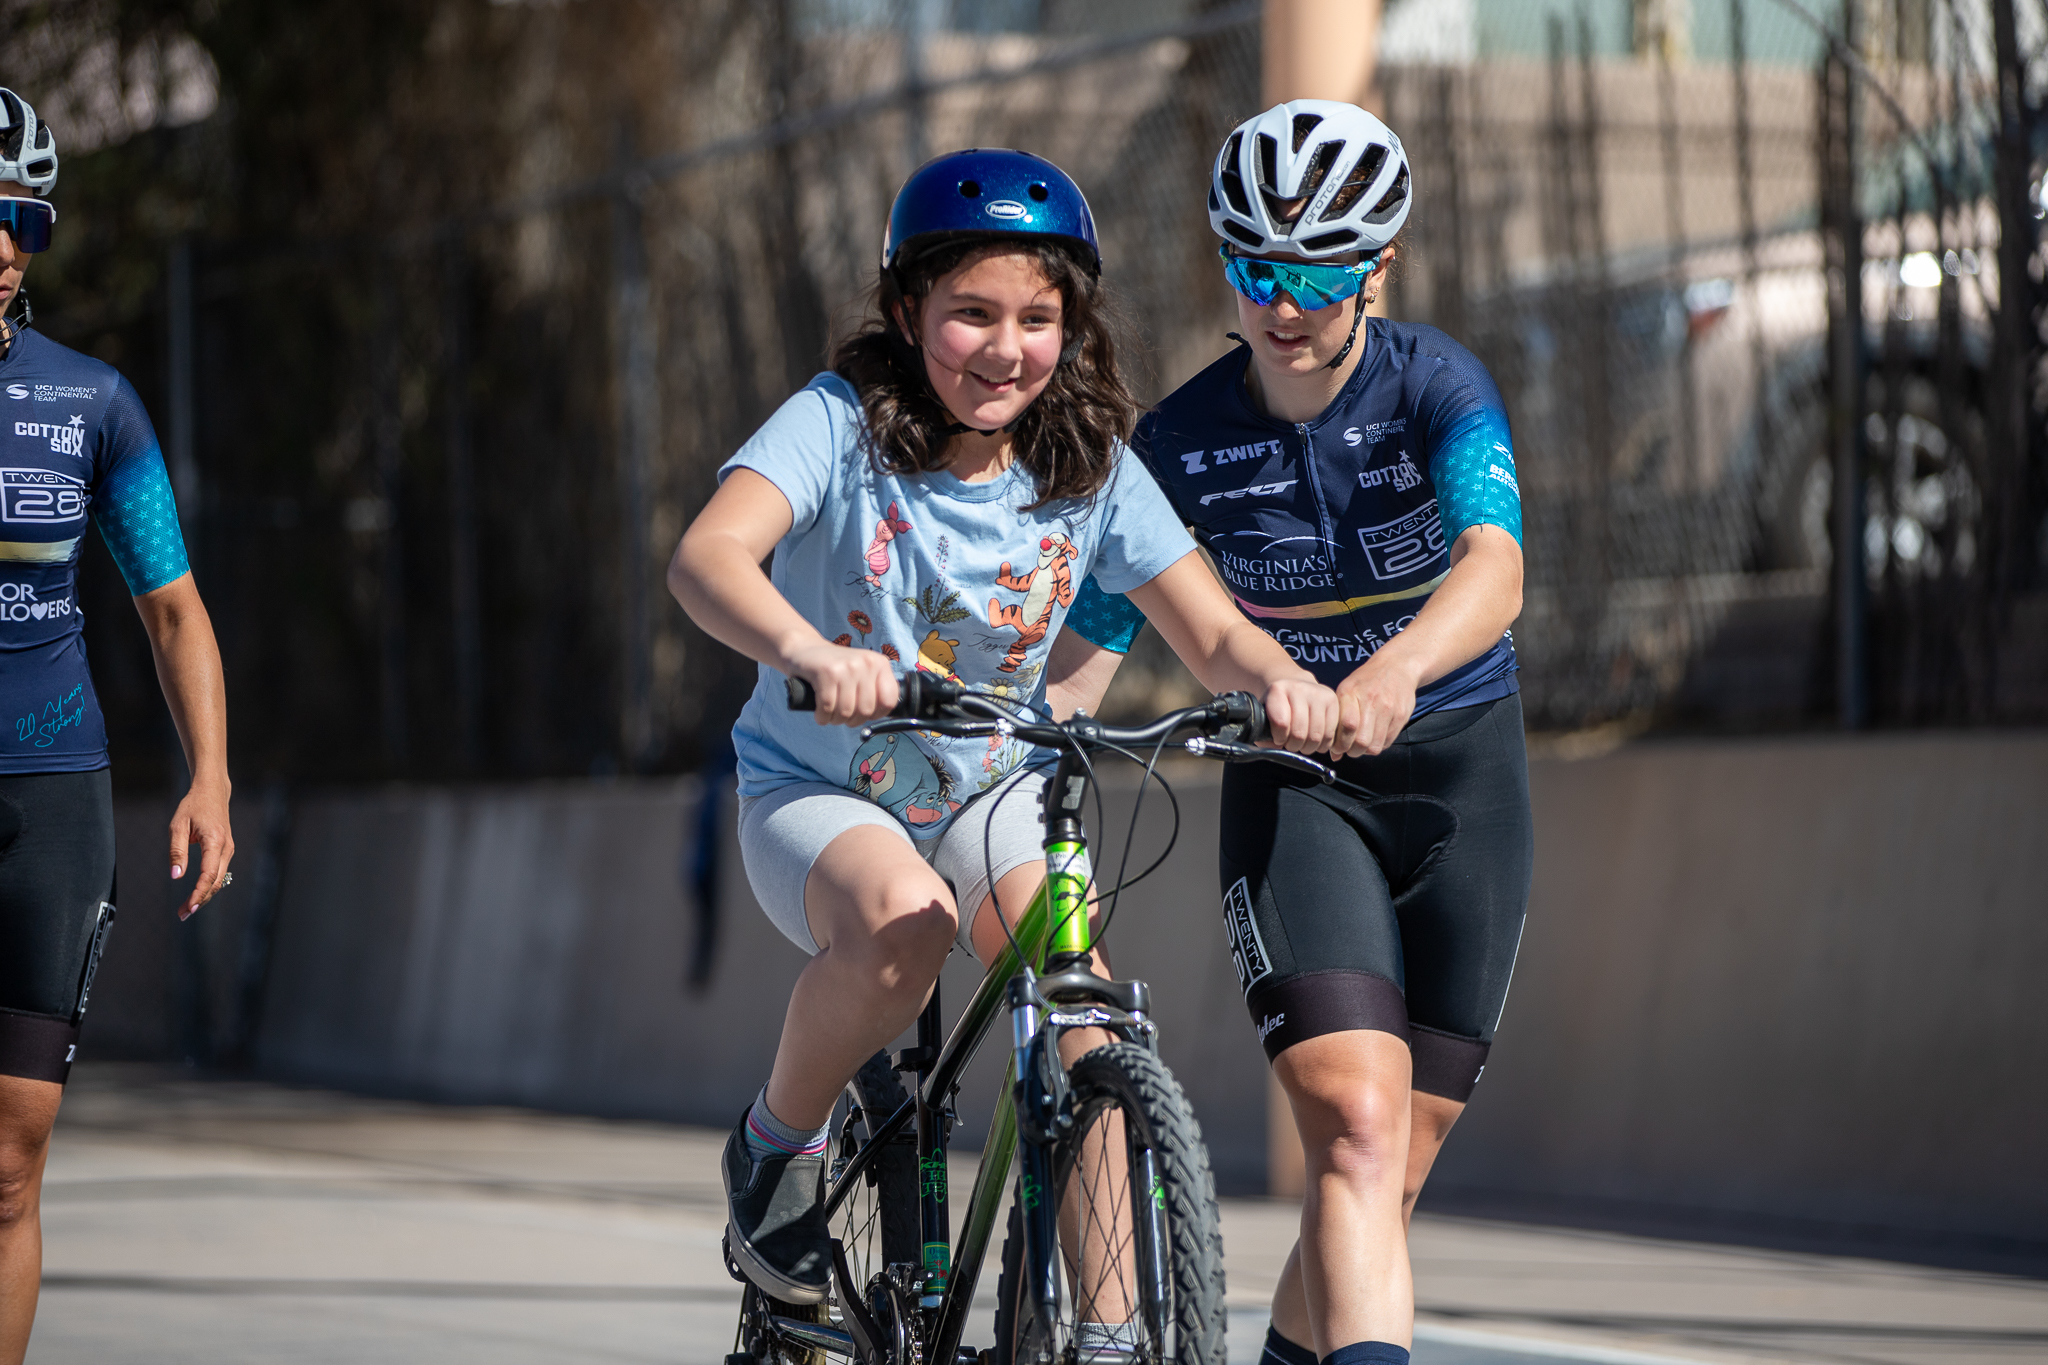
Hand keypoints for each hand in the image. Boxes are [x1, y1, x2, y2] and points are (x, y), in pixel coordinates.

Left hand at [169, 777, 234, 919]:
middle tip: (182, 915)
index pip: (209, 874)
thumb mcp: (177, 825)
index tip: (187, 907)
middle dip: (200, 900)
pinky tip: (196, 894)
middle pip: (216, 882)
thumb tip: (176, 877)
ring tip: (186, 908)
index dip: (198, 893)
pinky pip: (219, 873)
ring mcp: (229, 850)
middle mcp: (226, 848)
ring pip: (219, 880)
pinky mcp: (226, 850)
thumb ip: (176, 851)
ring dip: (204, 895)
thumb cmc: (193, 806)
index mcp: (215, 841)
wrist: (213, 791)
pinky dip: (208, 886)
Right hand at [787, 641, 899, 725]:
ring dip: (835, 719)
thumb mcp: (862, 674)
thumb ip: (875, 691)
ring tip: (830, 713)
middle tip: (842, 715)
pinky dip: (822, 716)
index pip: (890, 701)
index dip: (877, 715)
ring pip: (846, 711)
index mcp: (880, 664)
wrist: (805, 649)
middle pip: (866, 710)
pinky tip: (820, 712)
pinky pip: (827, 708)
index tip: (864, 714)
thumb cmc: (836, 669)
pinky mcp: (827, 672)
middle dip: (852, 720)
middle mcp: (867, 663)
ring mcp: (847, 667)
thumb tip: (882, 716)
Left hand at [1260, 677, 1340, 754]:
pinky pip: (1330, 734)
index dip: (1279, 738)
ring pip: (1316, 736)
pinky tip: (1315, 741)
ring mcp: (1318, 693)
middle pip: (1299, 733)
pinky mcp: (1332, 700)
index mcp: (1277, 690)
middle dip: (1294, 746)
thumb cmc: (1278, 707)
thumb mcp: (1264, 717)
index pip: (1281, 723)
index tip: (1278, 739)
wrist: (1295, 687)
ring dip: (1308, 747)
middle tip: (1291, 744)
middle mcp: (1298, 687)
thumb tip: (1276, 747)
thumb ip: (1264, 734)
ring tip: (1302, 743)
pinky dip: (1322, 744)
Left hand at [1334, 653, 1420, 757]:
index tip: (1336, 747)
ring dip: (1365, 751)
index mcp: (1351, 692)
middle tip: (1348, 749)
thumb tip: (1334, 754)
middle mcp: (1371, 700)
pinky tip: (1373, 737)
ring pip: (1375, 746)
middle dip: (1352, 751)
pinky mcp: (1401, 716)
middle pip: (1361, 741)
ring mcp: (1388, 709)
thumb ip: (1337, 720)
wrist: (1397, 666)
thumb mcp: (1347, 691)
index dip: (1339, 743)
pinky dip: (1377, 745)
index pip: (1346, 726)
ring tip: (1361, 744)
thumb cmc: (1366, 680)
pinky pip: (1387, 742)